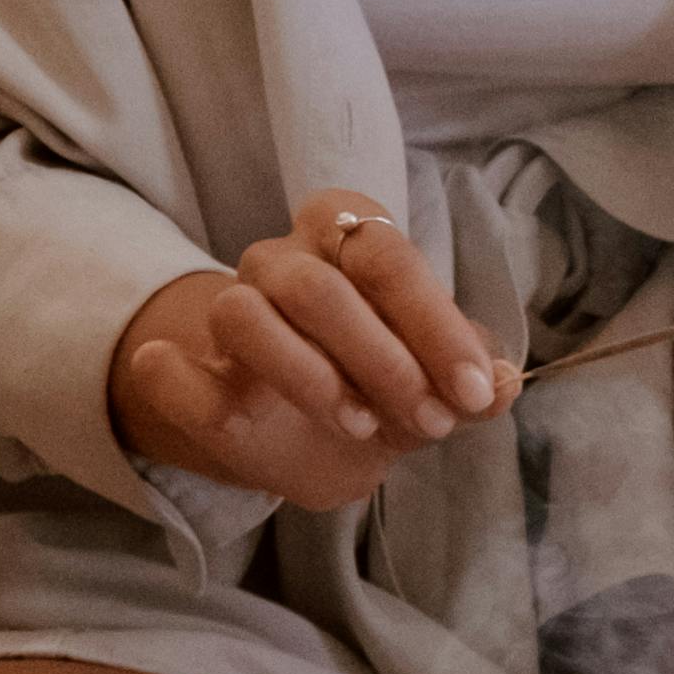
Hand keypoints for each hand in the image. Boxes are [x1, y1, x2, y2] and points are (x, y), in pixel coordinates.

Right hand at [107, 190, 509, 508]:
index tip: (474, 391)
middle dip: (385, 360)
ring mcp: (225, 308)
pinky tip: (226, 409)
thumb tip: (506, 383)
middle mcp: (283, 259)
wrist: (308, 438)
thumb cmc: (382, 385)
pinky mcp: (182, 369)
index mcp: (349, 236)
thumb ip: (470, 381)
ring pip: (245, 316)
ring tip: (362, 426)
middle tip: (431, 421)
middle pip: (318, 287)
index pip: (388, 257)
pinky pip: (167, 371)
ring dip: (310, 377)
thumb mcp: (437, 386)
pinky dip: (182, 384)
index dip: (435, 326)